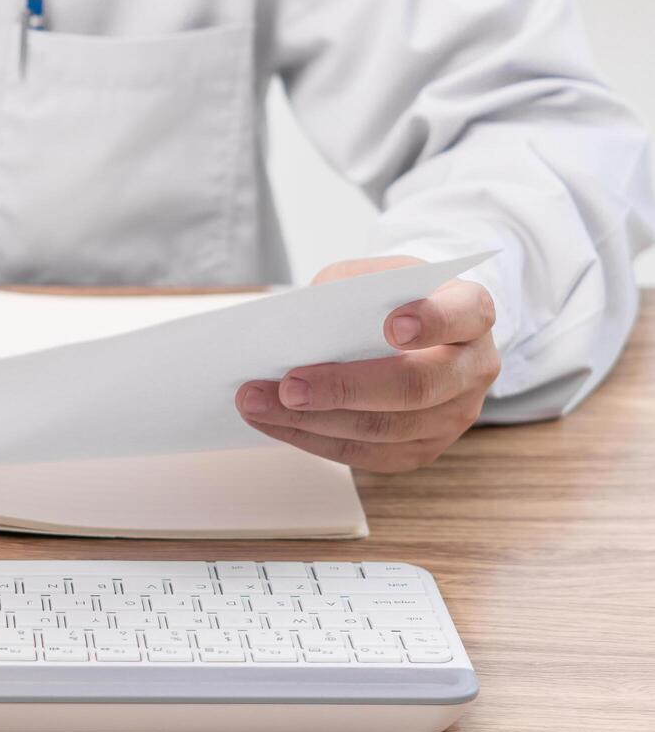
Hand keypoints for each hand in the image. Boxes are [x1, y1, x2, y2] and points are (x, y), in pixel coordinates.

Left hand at [234, 256, 499, 472]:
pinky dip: (314, 440)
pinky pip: (367, 455)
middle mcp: (474, 367)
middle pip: (417, 385)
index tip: (391, 326)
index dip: (431, 321)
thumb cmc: (391, 299)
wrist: (418, 332)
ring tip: (257, 404)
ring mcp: (455, 415)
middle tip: (289, 385)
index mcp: (471, 312)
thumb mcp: (374, 276)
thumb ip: (345, 291)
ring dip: (313, 421)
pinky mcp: (424, 449)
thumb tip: (296, 332)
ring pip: (386, 429)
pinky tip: (275, 423)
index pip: (464, 314)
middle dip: (344, 388)